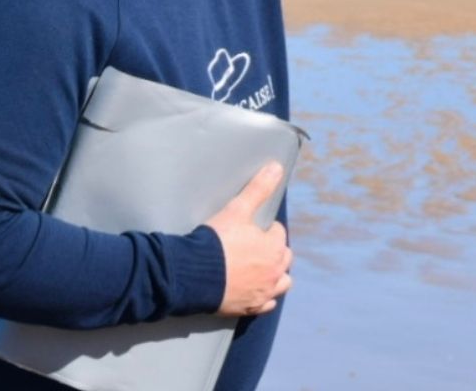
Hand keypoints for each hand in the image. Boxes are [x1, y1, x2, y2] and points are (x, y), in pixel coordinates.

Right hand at [206, 162, 292, 317]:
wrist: (192, 276)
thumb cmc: (215, 242)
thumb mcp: (237, 210)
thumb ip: (258, 189)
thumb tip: (277, 167)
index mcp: (274, 248)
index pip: (277, 233)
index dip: (265, 229)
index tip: (252, 229)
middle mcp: (274, 272)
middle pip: (283, 257)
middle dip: (274, 250)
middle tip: (256, 247)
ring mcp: (263, 292)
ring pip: (282, 283)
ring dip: (276, 275)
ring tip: (262, 269)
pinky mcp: (250, 307)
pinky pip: (267, 304)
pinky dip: (265, 297)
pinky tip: (256, 292)